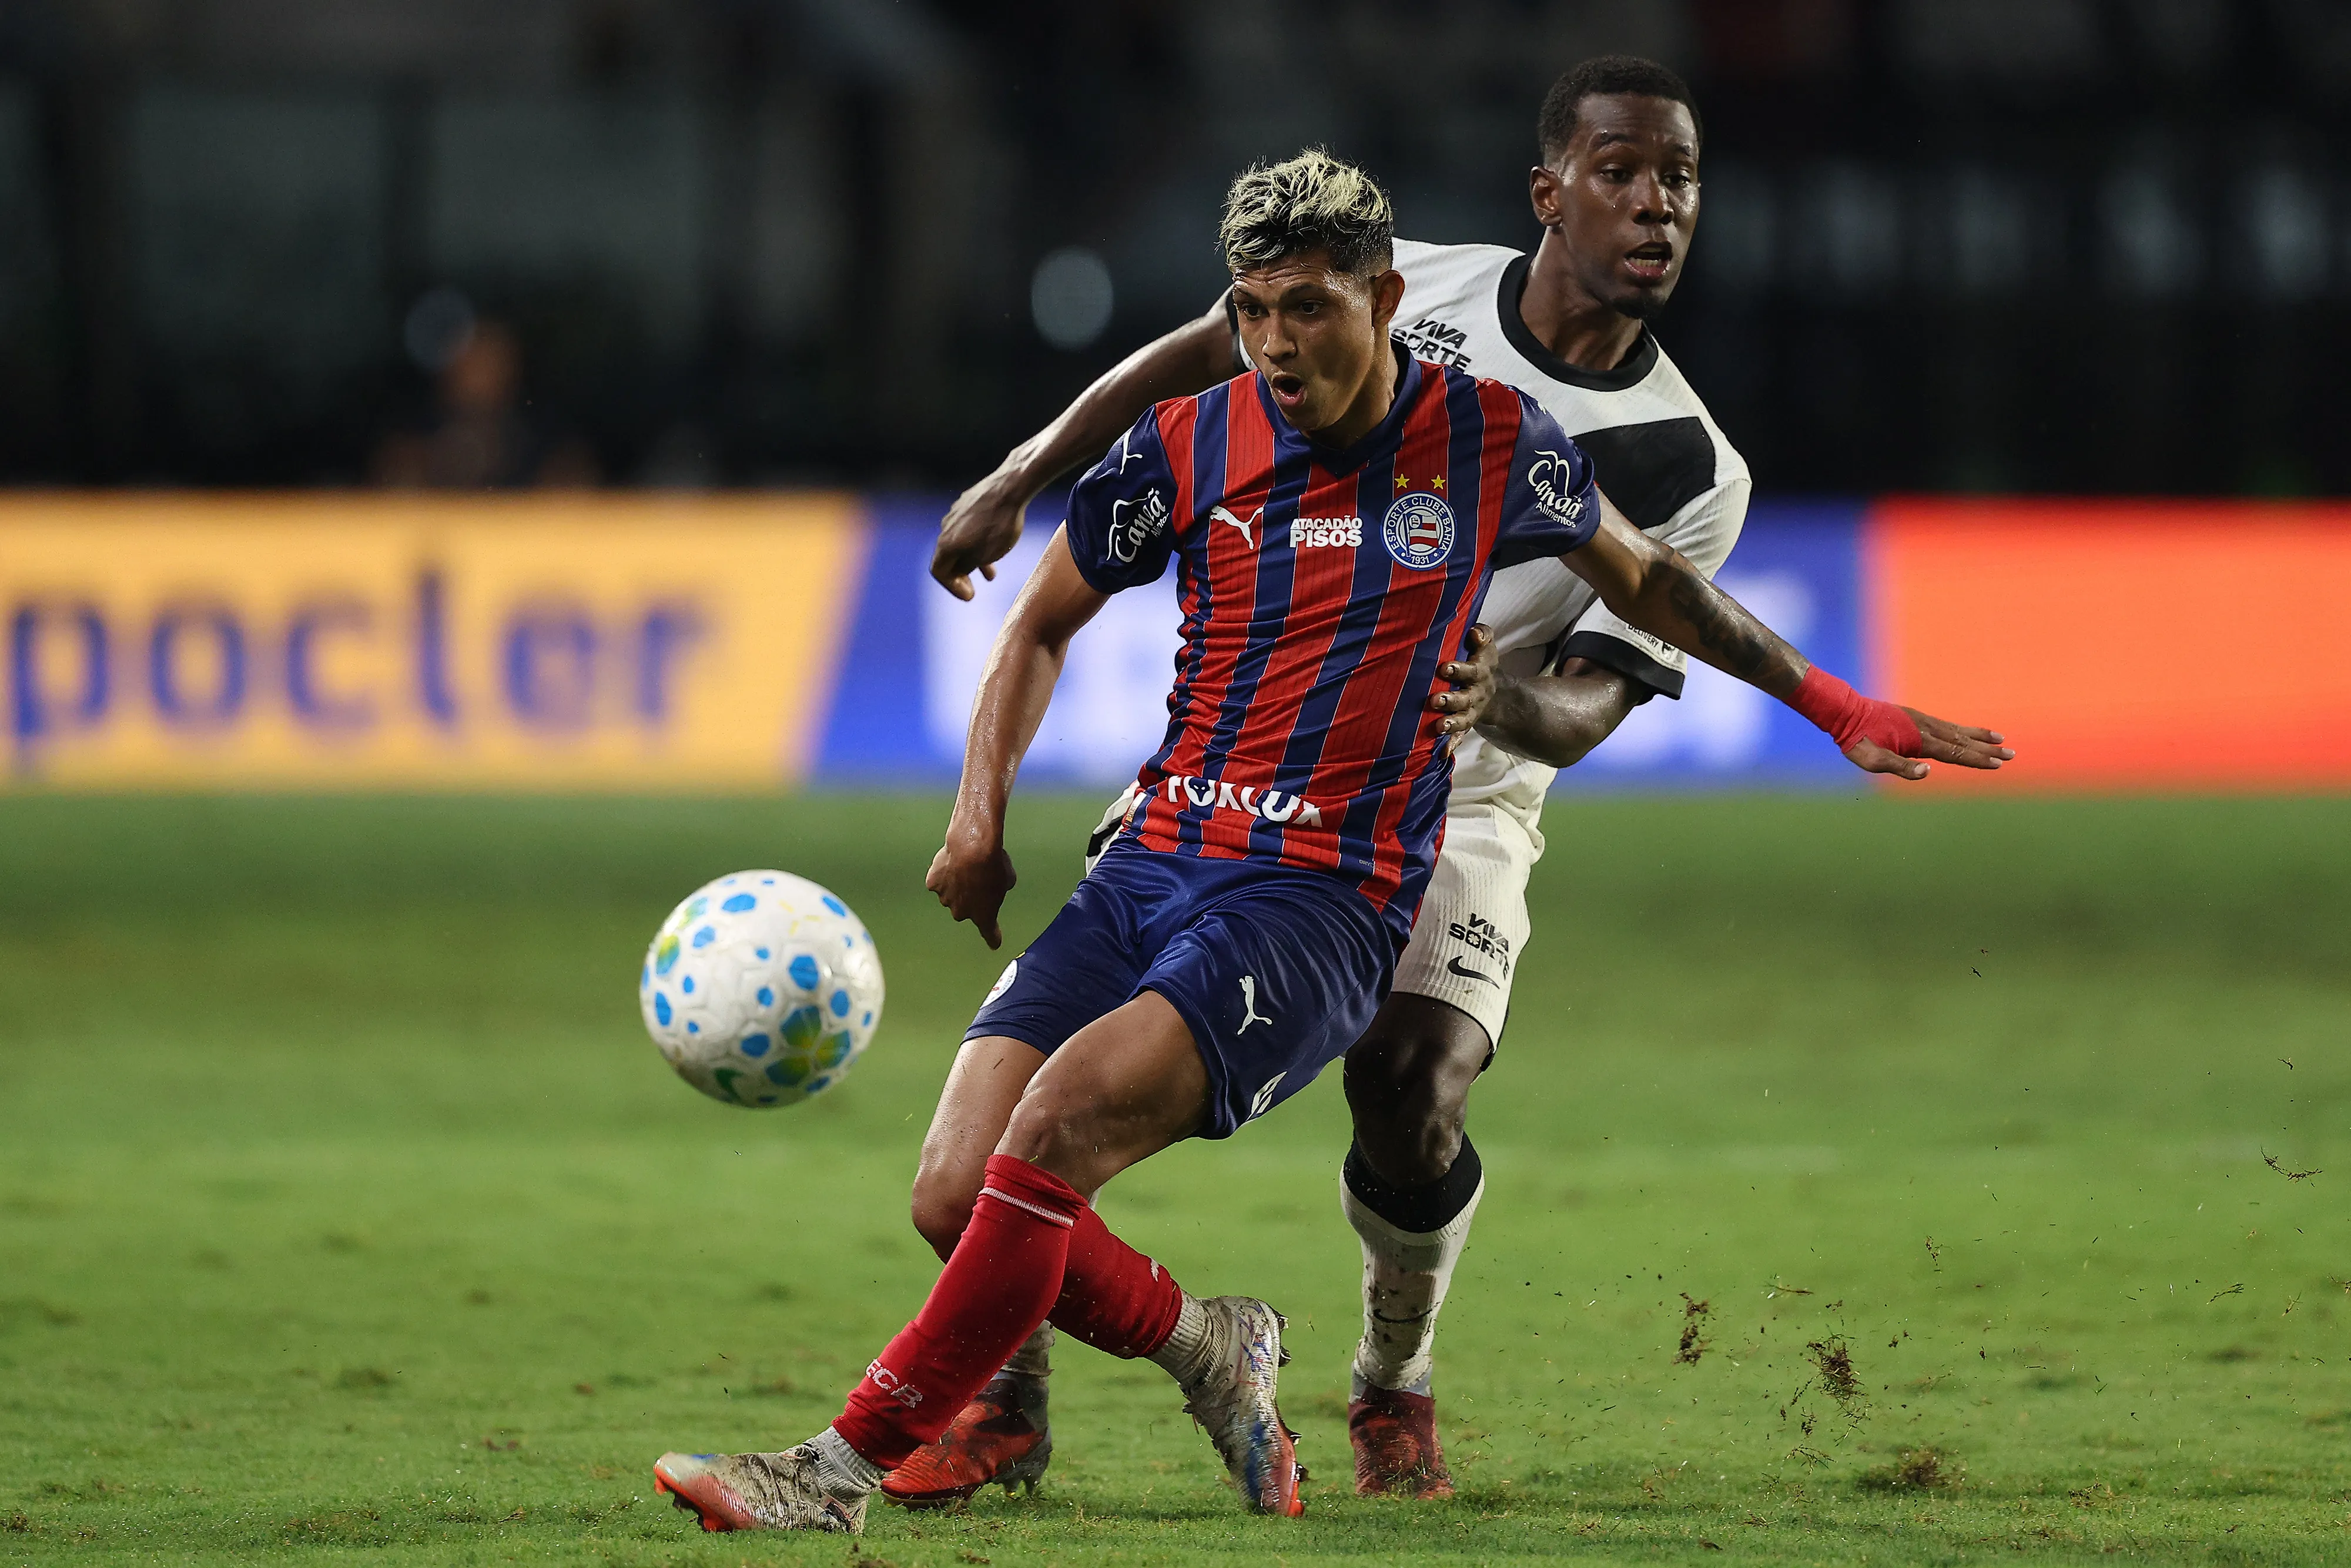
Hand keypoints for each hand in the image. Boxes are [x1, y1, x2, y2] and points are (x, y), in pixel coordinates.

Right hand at [925, 822, 1016, 947]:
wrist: (972, 847)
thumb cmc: (994, 863)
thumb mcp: (1008, 878)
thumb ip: (1001, 887)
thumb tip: (996, 883)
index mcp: (984, 915)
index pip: (989, 933)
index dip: (992, 937)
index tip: (994, 943)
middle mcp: (962, 912)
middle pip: (965, 908)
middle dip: (970, 897)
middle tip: (978, 878)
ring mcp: (945, 898)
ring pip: (950, 893)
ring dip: (956, 884)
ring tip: (965, 864)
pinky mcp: (932, 883)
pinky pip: (938, 880)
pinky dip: (943, 872)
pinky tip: (951, 860)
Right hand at [931, 469, 1030, 601]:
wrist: (1011, 488)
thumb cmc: (1000, 525)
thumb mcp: (986, 555)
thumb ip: (968, 565)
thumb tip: (961, 569)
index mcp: (946, 543)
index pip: (939, 572)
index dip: (952, 587)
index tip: (970, 596)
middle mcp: (946, 527)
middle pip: (948, 557)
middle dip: (961, 575)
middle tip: (974, 588)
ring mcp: (956, 513)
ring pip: (960, 542)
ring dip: (973, 560)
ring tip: (992, 573)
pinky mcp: (968, 502)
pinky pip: (968, 528)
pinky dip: (977, 542)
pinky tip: (994, 544)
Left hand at [1428, 624, 1496, 750]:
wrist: (1493, 690)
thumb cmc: (1480, 661)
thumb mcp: (1486, 645)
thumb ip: (1482, 634)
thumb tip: (1475, 632)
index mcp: (1481, 672)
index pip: (1473, 670)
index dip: (1460, 670)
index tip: (1445, 668)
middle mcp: (1477, 693)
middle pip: (1466, 698)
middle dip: (1451, 700)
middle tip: (1435, 699)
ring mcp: (1471, 711)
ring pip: (1463, 719)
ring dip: (1451, 723)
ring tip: (1438, 726)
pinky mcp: (1465, 724)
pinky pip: (1460, 736)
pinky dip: (1452, 744)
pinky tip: (1442, 752)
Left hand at [1846, 708, 2012, 780]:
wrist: (1844, 711)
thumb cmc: (1856, 740)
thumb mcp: (1873, 761)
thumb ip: (1901, 767)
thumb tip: (1928, 772)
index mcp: (1919, 740)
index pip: (1955, 753)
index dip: (1977, 760)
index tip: (1999, 764)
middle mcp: (1925, 728)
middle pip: (1963, 741)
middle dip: (1987, 750)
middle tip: (2012, 755)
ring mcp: (1922, 720)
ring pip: (1957, 731)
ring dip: (1980, 737)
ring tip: (2001, 740)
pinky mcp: (1915, 718)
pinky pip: (1946, 725)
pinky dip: (1962, 730)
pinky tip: (1967, 733)